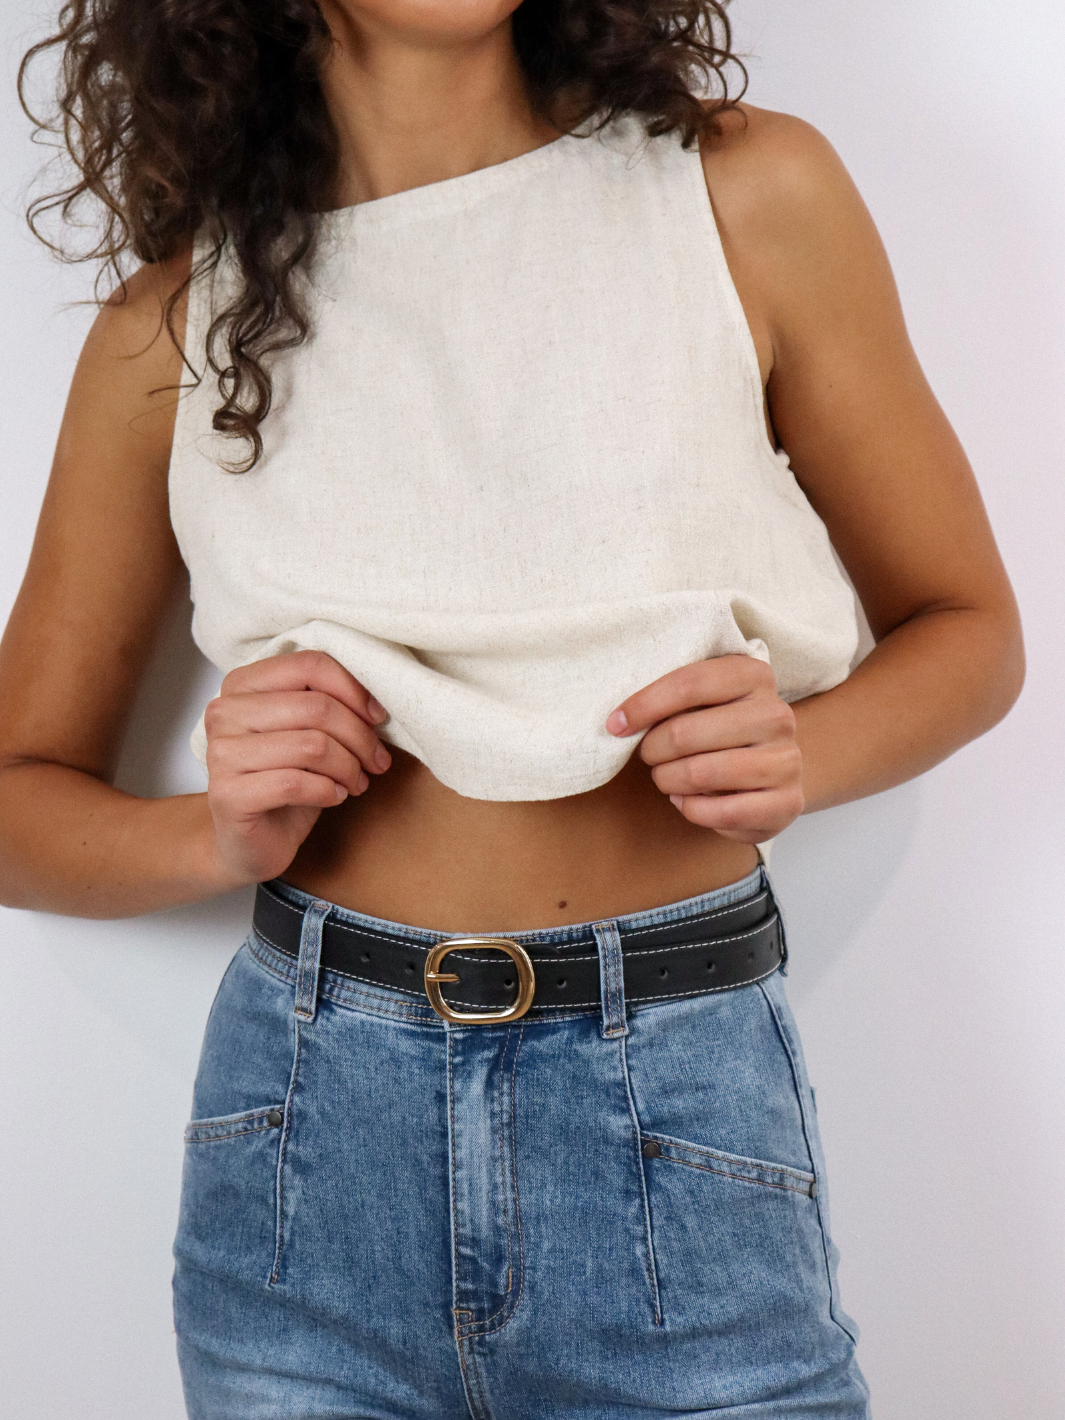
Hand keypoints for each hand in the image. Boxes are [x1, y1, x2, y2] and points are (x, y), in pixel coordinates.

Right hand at [203, 650, 390, 885]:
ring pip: (313, 746)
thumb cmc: (283, 781)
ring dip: (349, 768)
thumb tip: (376, 705)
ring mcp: (221, 753)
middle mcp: (224, 712)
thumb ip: (328, 706)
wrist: (248, 842)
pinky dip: (329, 791)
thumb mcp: (307, 734)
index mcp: (242, 684)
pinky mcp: (227, 794)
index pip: (309, 664)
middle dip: (360, 736)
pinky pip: (296, 783)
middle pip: (317, 706)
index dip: (354, 690)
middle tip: (377, 761)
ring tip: (357, 782)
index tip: (377, 717)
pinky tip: (335, 797)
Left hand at [606, 656, 803, 843]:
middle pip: (685, 732)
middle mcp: (777, 714)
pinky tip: (687, 801)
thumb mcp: (703, 701)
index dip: (643, 705)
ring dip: (668, 780)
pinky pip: (721, 812)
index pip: (689, 683)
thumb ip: (671, 698)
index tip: (615, 725)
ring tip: (666, 778)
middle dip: (652, 750)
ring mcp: (787, 759)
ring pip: (699, 773)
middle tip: (649, 756)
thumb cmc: (721, 731)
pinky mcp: (788, 802)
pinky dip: (691, 809)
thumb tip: (620, 720)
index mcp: (754, 676)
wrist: (773, 771)